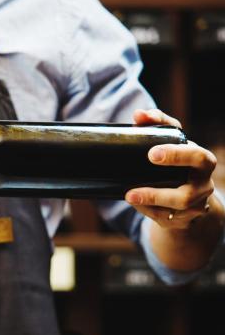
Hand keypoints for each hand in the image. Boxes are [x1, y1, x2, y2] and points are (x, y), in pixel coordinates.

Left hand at [125, 109, 217, 229]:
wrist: (189, 199)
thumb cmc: (177, 164)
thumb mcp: (171, 144)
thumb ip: (158, 124)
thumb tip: (139, 115)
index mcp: (202, 161)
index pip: (195, 155)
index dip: (176, 154)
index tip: (151, 152)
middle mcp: (203, 183)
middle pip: (190, 187)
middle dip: (169, 173)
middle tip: (148, 162)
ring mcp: (195, 204)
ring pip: (178, 203)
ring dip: (152, 198)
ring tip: (130, 195)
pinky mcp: (182, 220)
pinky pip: (164, 217)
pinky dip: (147, 210)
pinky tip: (135, 203)